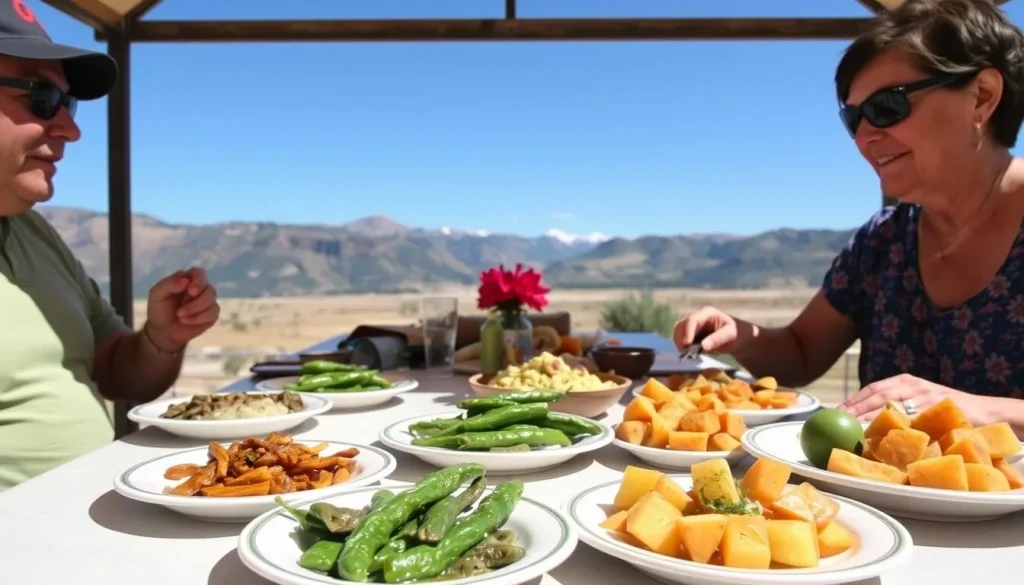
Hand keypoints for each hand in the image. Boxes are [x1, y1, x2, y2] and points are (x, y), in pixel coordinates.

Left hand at [145, 267, 219, 350]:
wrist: (163, 331)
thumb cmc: (159, 310)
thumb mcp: (157, 294)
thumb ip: (169, 284)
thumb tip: (186, 280)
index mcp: (187, 279)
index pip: (199, 273)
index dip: (198, 281)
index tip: (191, 292)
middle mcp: (200, 288)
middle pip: (209, 289)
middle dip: (197, 302)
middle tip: (180, 312)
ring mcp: (207, 301)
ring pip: (212, 301)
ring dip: (195, 310)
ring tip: (180, 317)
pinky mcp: (212, 314)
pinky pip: (213, 313)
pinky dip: (198, 319)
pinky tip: (186, 321)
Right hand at [672, 306, 751, 353]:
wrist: (739, 339)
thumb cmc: (737, 334)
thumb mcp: (730, 335)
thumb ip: (717, 339)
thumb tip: (702, 347)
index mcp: (706, 313)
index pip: (691, 320)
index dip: (687, 332)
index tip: (686, 345)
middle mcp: (697, 317)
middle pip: (681, 325)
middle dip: (680, 339)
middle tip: (685, 353)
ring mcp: (693, 326)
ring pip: (679, 332)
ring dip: (680, 343)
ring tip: (687, 354)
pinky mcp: (692, 335)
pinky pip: (682, 339)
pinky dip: (683, 346)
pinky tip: (689, 354)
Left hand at [838, 373, 984, 422]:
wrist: (985, 411)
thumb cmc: (947, 411)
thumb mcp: (920, 401)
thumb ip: (897, 405)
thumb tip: (864, 420)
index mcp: (905, 381)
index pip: (873, 388)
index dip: (853, 399)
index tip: (837, 411)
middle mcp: (913, 385)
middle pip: (877, 395)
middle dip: (856, 408)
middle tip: (839, 421)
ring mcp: (925, 396)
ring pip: (891, 406)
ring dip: (871, 417)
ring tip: (853, 428)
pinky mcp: (937, 409)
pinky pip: (912, 419)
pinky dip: (896, 426)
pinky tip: (884, 435)